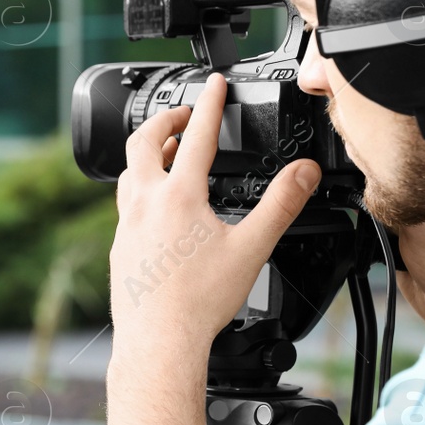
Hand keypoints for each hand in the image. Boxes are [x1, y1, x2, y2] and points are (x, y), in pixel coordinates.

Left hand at [109, 73, 322, 354]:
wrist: (158, 341)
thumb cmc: (199, 302)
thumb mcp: (252, 248)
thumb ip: (280, 205)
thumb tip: (304, 172)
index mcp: (179, 196)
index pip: (197, 135)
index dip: (209, 104)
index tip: (214, 83)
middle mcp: (145, 203)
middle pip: (144, 142)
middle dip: (165, 120)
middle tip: (185, 116)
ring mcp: (127, 225)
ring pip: (128, 173)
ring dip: (149, 155)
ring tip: (169, 154)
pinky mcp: (120, 247)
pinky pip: (126, 206)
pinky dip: (142, 190)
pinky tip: (156, 209)